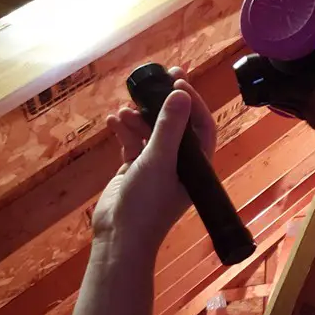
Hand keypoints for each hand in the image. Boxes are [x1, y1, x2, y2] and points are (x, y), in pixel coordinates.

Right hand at [92, 68, 215, 254]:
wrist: (119, 237)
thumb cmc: (147, 203)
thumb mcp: (159, 160)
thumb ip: (169, 127)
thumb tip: (180, 93)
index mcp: (196, 163)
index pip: (201, 125)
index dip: (192, 101)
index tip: (178, 81)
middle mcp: (179, 162)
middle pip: (176, 123)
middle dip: (166, 102)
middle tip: (157, 78)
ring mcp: (156, 164)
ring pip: (151, 130)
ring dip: (139, 117)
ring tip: (124, 108)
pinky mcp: (135, 168)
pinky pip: (132, 141)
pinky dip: (124, 130)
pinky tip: (113, 120)